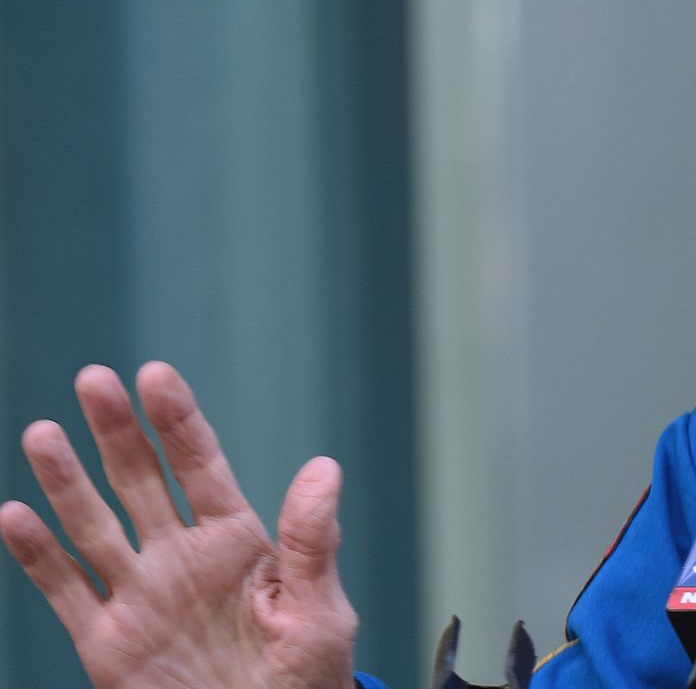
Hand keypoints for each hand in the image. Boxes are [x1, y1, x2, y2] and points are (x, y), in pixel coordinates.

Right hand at [0, 363, 357, 688]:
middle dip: (118, 431)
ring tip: (44, 433)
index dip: (178, 422)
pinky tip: (13, 515)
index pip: (202, 467)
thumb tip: (325, 466)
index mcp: (239, 542)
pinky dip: (38, 556)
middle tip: (95, 380)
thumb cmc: (306, 678)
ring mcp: (142, 596)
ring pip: (95, 526)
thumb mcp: (320, 610)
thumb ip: (311, 541)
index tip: (155, 375)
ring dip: (68, 481)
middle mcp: (183, 558)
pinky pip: (66, 592)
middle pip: (142, 481)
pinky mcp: (109, 642)